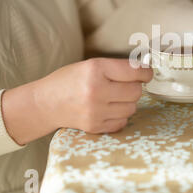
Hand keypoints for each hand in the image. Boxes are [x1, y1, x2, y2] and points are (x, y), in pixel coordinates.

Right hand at [2, 59, 152, 143]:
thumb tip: (144, 73)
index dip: (145, 72)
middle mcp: (96, 91)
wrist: (45, 103)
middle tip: (123, 86)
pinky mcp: (95, 126)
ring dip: (127, 102)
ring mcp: (95, 111)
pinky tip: (108, 109)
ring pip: (132, 108)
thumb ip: (116, 68)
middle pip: (136, 91)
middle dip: (134, 87)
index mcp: (95, 70)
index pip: (134, 71)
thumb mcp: (90, 65)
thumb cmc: (69, 81)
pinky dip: (120, 116)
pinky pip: (122, 121)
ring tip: (113, 98)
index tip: (147, 74)